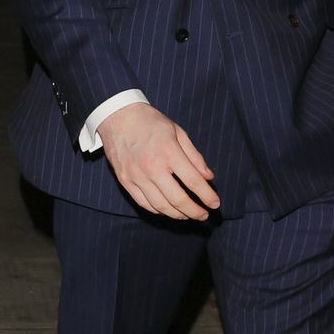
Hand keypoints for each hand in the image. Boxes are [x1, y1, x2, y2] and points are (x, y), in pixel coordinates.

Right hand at [97, 103, 220, 220]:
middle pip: (178, 199)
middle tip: (203, 216)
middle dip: (194, 211)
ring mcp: (137, 176)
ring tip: (187, 215)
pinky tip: (168, 210)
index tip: (215, 203)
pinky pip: (143, 203)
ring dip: (177, 214)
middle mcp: (152, 167)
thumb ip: (194, 156)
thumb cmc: (150, 122)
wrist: (118, 117)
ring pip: (160, 205)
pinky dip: (158, 210)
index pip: (193, 181)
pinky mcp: (125, 181)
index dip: (207, 196)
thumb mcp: (178, 132)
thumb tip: (208, 177)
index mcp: (169, 152)